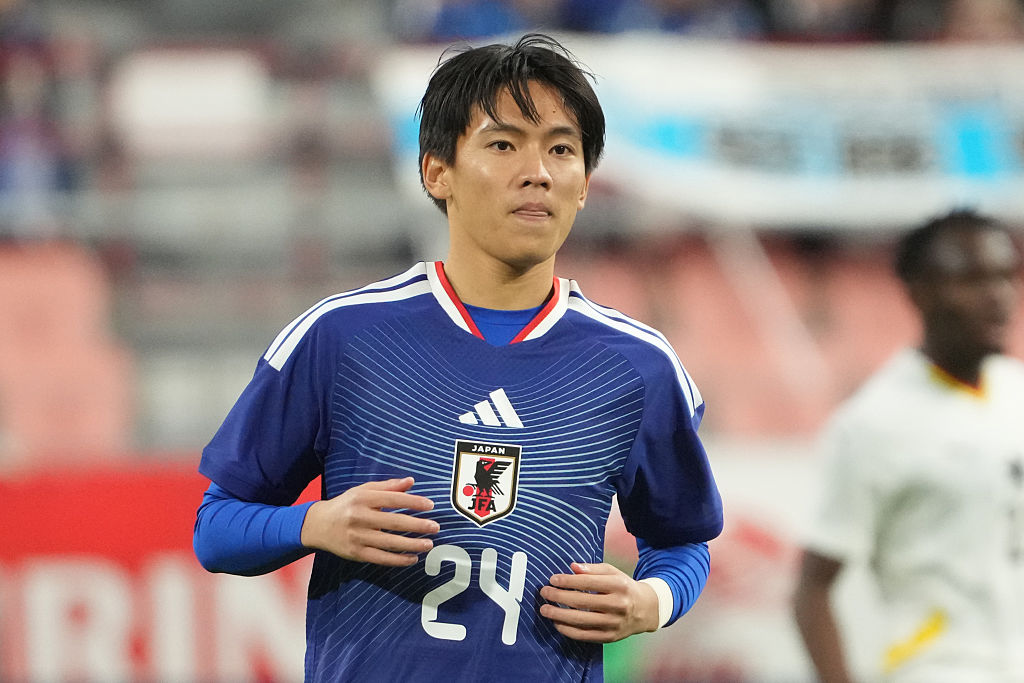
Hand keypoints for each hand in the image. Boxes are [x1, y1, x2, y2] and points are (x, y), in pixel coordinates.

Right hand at [300, 477, 438, 566]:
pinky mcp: (356, 553)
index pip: (393, 500)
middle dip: (417, 525)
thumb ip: (388, 487)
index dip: (413, 502)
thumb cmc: (346, 505)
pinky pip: (381, 558)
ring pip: (389, 543)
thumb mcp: (363, 491)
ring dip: (412, 544)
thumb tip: (411, 482)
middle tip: (435, 527)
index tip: (430, 506)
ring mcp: (357, 537)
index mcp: (362, 498)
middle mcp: (359, 517)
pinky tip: (413, 558)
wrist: (318, 525)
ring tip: (429, 544)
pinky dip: (398, 560)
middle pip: (394, 522)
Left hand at [539, 562, 659, 642]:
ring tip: (545, 610)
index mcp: (619, 586)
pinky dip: (568, 630)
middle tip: (544, 593)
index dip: (568, 581)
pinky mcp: (609, 637)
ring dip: (559, 615)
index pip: (589, 582)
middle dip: (559, 597)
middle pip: (582, 602)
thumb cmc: (624, 587)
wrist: (646, 610)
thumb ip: (592, 569)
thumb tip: (572, 567)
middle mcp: (618, 605)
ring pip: (581, 620)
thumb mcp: (613, 573)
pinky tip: (557, 623)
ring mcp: (614, 623)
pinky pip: (584, 636)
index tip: (553, 579)